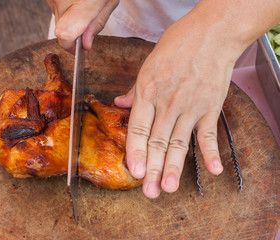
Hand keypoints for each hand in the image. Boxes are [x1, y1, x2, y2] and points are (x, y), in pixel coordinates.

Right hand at [46, 0, 118, 52]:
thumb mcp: (109, 0)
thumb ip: (97, 24)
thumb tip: (86, 44)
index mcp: (83, 3)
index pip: (65, 35)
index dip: (71, 46)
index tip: (78, 48)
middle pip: (61, 29)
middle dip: (74, 30)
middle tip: (89, 15)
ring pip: (57, 16)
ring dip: (69, 15)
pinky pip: (53, 4)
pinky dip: (64, 4)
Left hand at [114, 12, 242, 198]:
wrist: (211, 33)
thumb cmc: (178, 44)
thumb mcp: (148, 64)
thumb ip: (134, 90)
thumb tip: (119, 105)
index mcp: (148, 91)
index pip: (140, 128)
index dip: (136, 152)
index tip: (135, 171)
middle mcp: (168, 103)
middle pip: (158, 141)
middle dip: (153, 168)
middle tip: (150, 191)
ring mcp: (190, 106)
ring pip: (180, 142)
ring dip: (175, 167)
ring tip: (169, 187)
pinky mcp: (210, 107)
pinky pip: (209, 133)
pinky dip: (211, 152)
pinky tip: (212, 170)